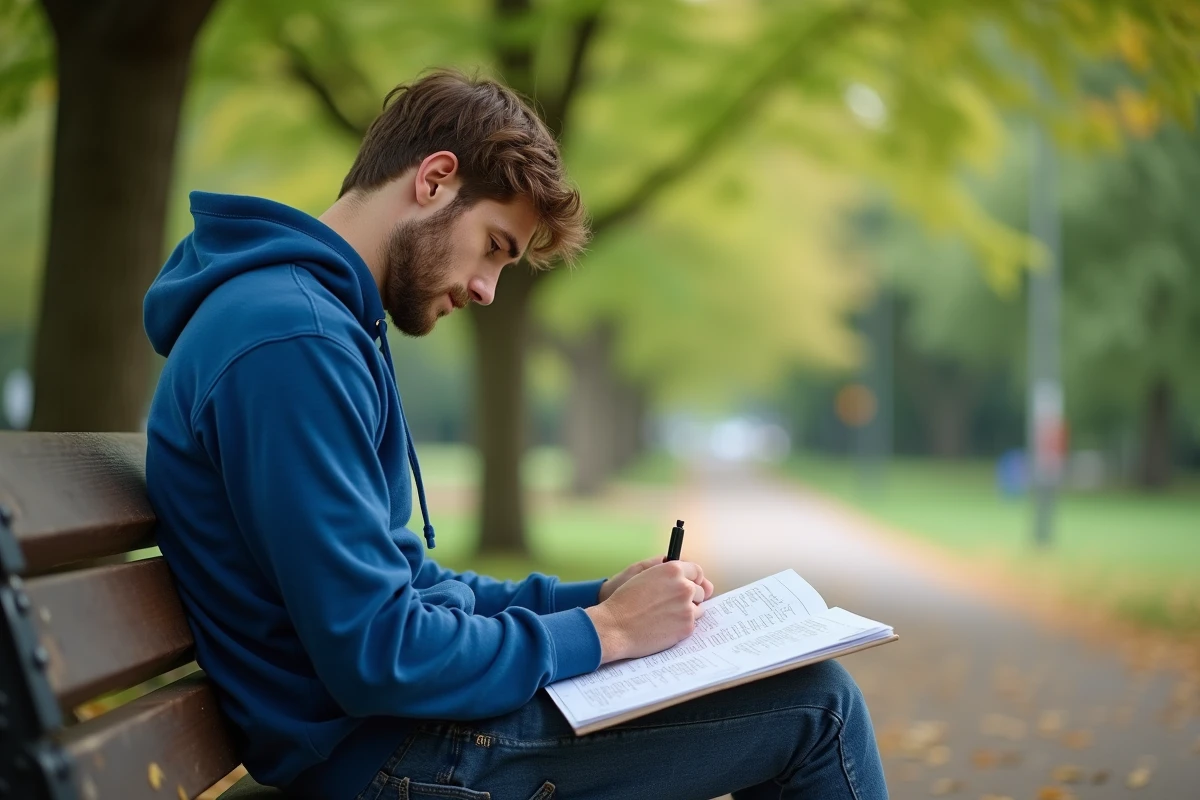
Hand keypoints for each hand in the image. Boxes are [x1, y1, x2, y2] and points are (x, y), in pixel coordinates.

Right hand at [585, 561, 710, 663]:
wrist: (615, 627)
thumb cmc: (624, 601)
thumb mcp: (643, 573)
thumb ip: (666, 571)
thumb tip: (684, 575)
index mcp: (673, 570)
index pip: (697, 571)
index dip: (693, 579)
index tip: (690, 585)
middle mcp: (684, 587)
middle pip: (700, 591)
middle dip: (689, 597)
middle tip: (671, 604)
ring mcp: (687, 608)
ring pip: (698, 608)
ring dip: (687, 611)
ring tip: (665, 616)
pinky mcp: (687, 626)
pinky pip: (692, 624)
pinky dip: (681, 626)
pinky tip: (664, 626)